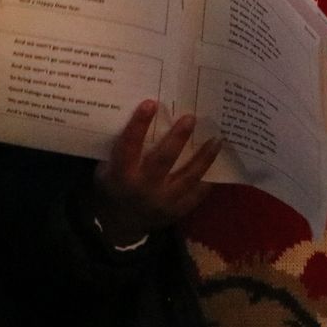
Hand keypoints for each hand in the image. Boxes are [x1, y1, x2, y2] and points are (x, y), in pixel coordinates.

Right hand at [90, 101, 221, 245]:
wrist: (121, 223)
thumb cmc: (114, 186)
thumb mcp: (107, 169)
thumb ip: (122, 150)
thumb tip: (145, 115)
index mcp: (120, 175)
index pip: (128, 146)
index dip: (138, 125)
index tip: (151, 103)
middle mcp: (142, 188)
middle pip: (163, 160)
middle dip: (178, 138)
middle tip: (191, 118)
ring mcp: (162, 202)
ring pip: (187, 177)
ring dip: (204, 157)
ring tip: (217, 139)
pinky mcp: (177, 211)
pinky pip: (197, 193)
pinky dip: (209, 178)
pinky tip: (219, 162)